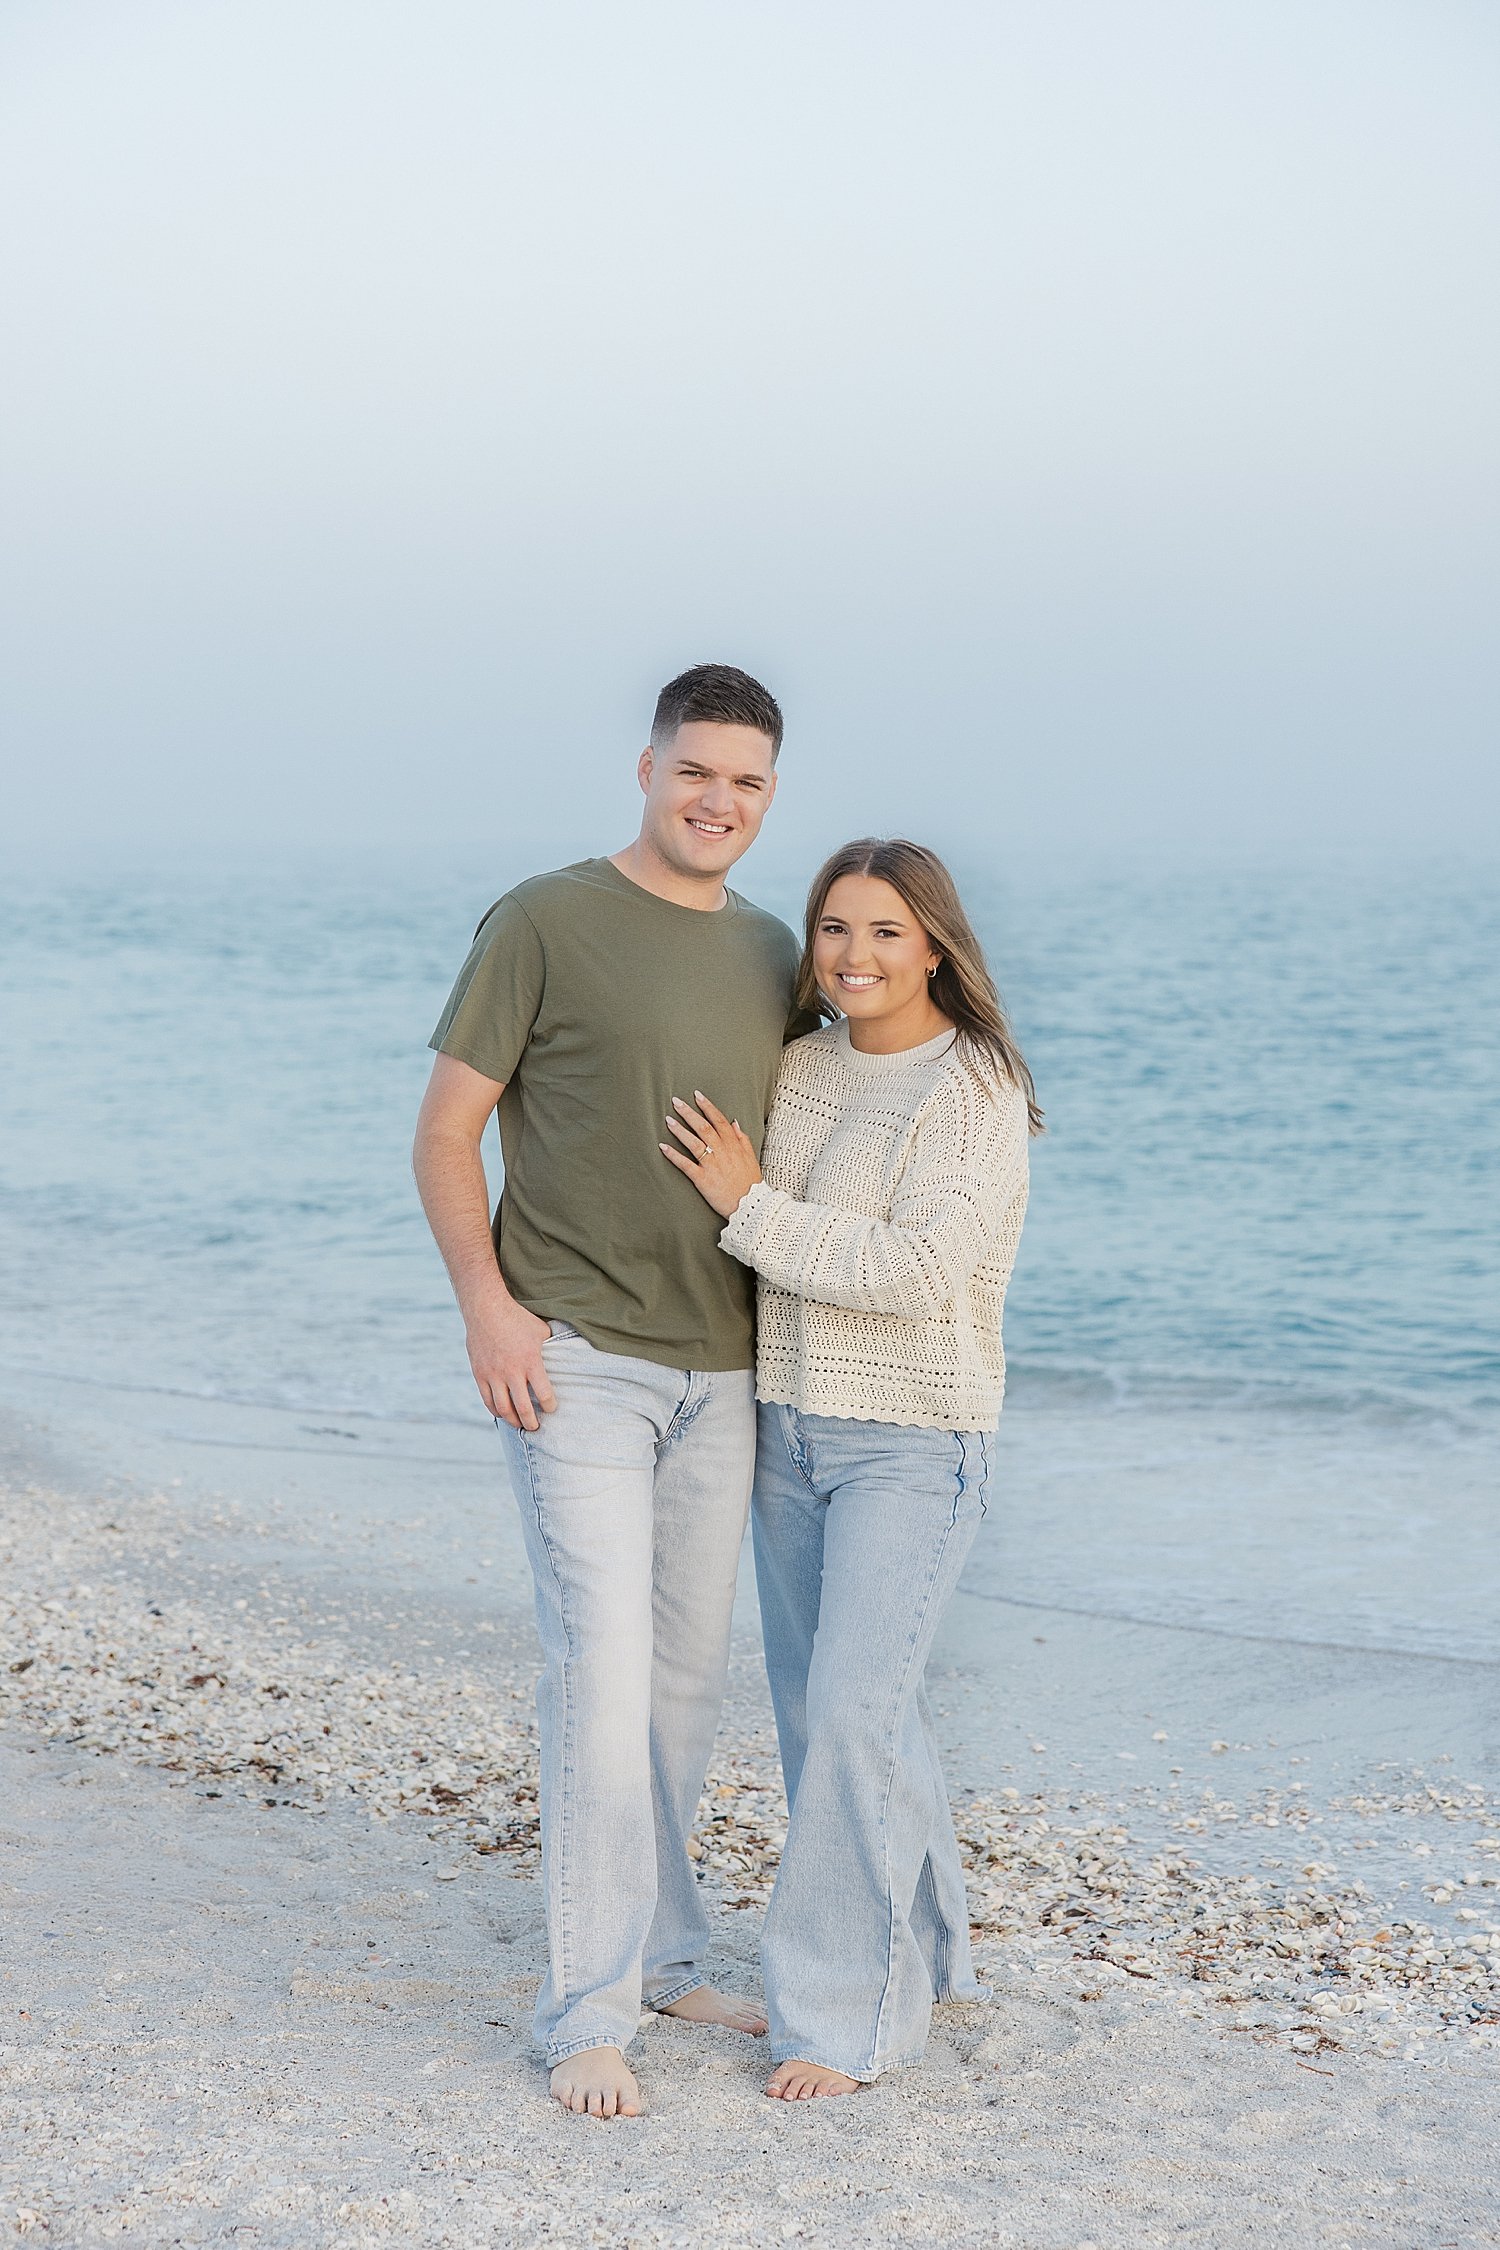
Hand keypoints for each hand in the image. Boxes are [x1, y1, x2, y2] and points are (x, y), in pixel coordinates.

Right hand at [463, 1290, 556, 1431]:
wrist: (486, 1309)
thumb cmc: (517, 1318)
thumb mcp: (541, 1331)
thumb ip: (552, 1347)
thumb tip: (567, 1354)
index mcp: (531, 1361)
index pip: (544, 1394)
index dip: (550, 1406)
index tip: (552, 1409)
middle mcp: (512, 1371)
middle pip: (523, 1408)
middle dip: (532, 1423)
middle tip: (536, 1427)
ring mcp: (494, 1374)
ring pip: (503, 1409)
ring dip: (513, 1421)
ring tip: (520, 1424)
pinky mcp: (480, 1374)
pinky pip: (488, 1400)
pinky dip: (496, 1411)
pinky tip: (503, 1414)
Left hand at [659, 1090, 761, 1218]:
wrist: (751, 1206)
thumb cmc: (750, 1183)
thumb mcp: (751, 1157)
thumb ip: (742, 1139)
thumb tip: (734, 1122)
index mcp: (733, 1145)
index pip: (719, 1120)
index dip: (707, 1106)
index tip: (697, 1095)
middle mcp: (722, 1152)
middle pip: (703, 1127)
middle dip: (689, 1113)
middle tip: (676, 1101)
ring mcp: (712, 1165)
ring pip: (694, 1142)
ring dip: (679, 1130)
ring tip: (668, 1120)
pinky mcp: (702, 1179)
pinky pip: (686, 1165)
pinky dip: (674, 1155)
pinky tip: (663, 1147)